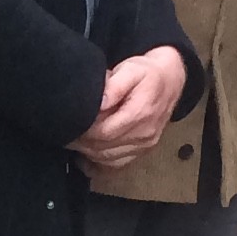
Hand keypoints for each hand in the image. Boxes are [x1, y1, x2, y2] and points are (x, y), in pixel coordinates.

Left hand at [69, 47, 187, 171]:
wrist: (170, 81)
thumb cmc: (147, 73)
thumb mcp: (130, 70)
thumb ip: (114, 86)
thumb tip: (99, 102)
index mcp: (141, 114)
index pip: (103, 132)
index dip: (83, 131)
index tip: (69, 123)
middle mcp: (145, 134)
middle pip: (103, 148)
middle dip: (81, 142)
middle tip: (65, 132)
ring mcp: (145, 145)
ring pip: (108, 158)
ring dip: (87, 152)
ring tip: (74, 139)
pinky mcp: (143, 150)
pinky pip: (117, 165)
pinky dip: (98, 162)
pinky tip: (85, 154)